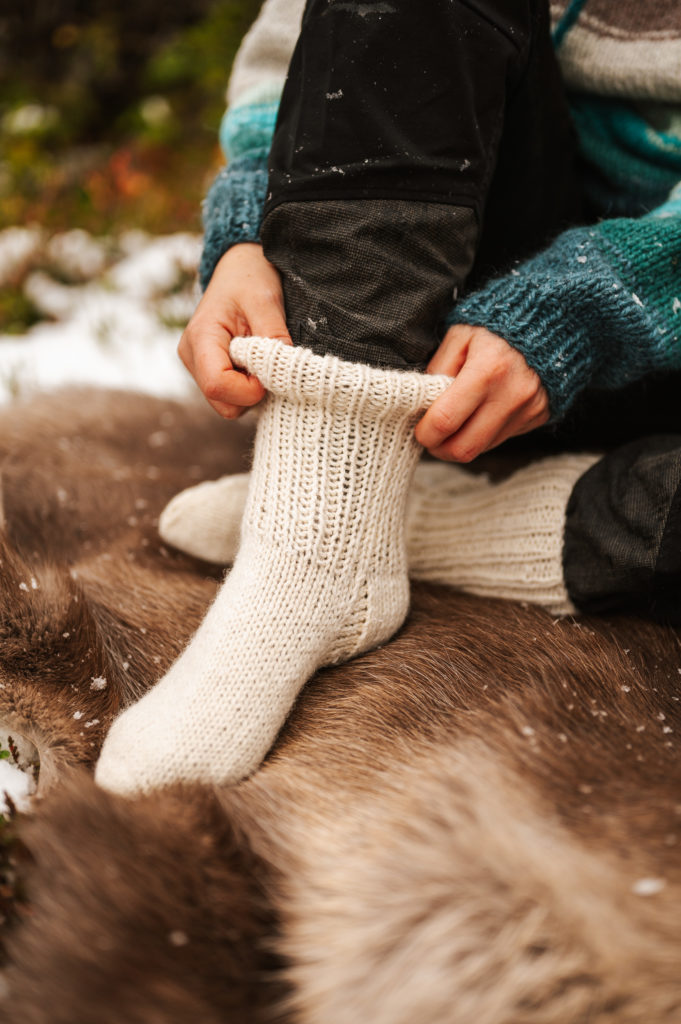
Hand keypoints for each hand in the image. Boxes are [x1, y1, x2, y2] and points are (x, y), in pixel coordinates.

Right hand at [178, 243, 291, 418]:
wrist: (239, 268)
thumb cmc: (250, 279)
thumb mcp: (266, 301)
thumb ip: (274, 336)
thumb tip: (285, 371)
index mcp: (201, 338)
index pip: (217, 386)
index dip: (249, 390)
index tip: (271, 372)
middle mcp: (192, 357)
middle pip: (222, 404)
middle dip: (251, 394)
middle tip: (269, 365)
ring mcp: (198, 366)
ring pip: (227, 404)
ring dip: (251, 391)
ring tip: (262, 358)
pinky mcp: (208, 371)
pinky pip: (231, 396)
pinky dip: (248, 388)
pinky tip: (255, 363)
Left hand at [414, 323, 548, 461]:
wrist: (548, 322)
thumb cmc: (495, 326)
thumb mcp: (459, 336)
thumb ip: (438, 369)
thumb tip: (425, 404)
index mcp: (488, 370)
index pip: (445, 421)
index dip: (425, 433)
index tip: (419, 429)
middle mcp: (511, 396)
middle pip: (464, 449)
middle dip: (440, 449)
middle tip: (431, 437)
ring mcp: (528, 410)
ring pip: (482, 448)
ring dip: (462, 442)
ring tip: (455, 421)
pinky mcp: (539, 417)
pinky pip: (501, 438)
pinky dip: (484, 433)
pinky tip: (481, 412)